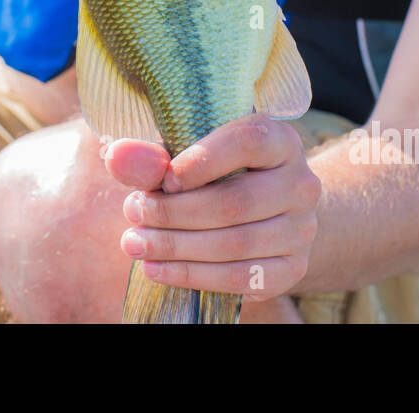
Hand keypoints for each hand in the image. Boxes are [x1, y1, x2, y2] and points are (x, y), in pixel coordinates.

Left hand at [103, 115, 320, 298]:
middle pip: (234, 202)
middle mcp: (300, 184)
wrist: (270, 213)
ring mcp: (301, 230)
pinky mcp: (291, 268)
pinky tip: (157, 269)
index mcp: (280, 141)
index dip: (202, 160)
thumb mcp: (191, 152)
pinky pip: (239, 278)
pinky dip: (191, 276)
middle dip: (174, 211)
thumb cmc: (219, 172)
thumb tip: (117, 157)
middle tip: (132, 212)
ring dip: (176, 247)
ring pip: (234, 244)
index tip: (164, 178)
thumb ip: (153, 155)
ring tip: (135, 243)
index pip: (248, 141)